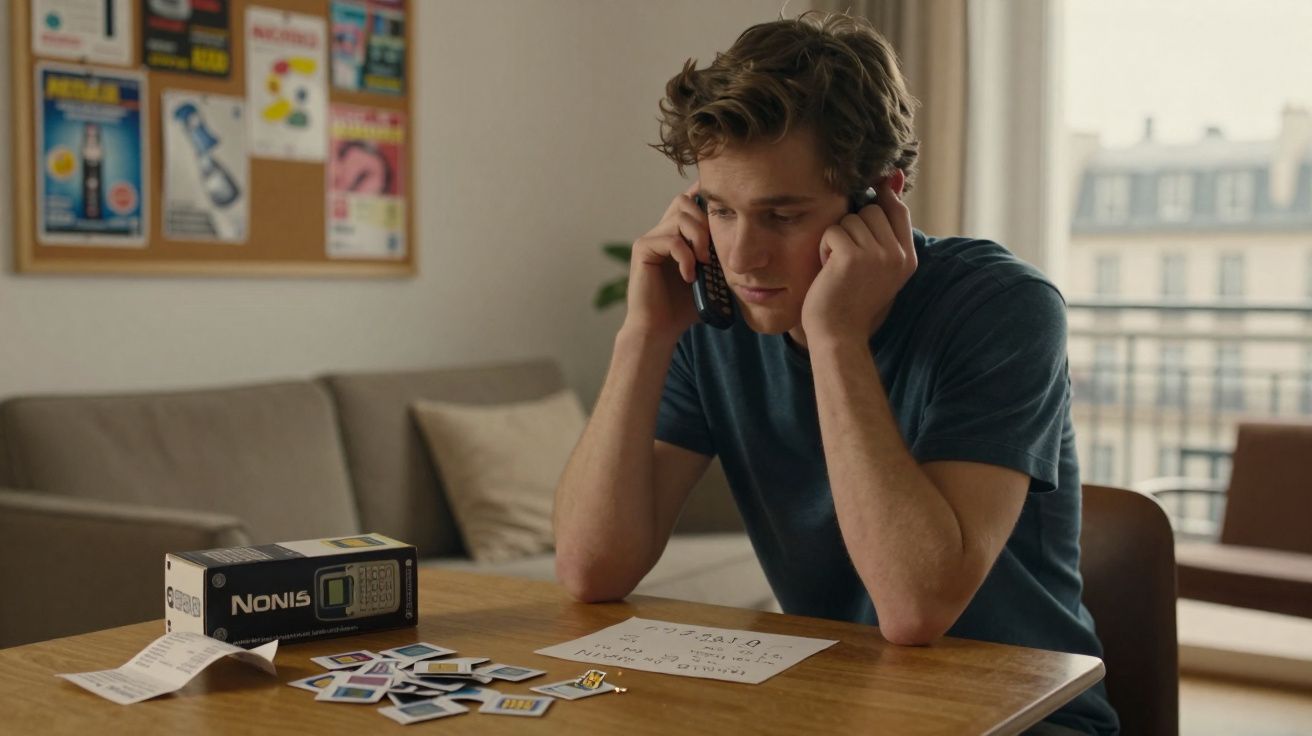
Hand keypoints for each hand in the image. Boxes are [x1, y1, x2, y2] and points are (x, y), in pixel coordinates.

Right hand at [622, 181, 709, 343]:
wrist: (661, 329)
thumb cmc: (686, 306)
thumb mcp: (713, 278)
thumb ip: (722, 257)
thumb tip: (751, 244)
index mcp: (678, 234)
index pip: (690, 201)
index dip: (704, 195)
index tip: (724, 201)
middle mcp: (662, 231)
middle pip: (684, 202)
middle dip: (705, 222)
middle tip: (712, 252)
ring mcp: (651, 238)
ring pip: (679, 217)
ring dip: (698, 238)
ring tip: (703, 263)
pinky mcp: (642, 249)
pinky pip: (670, 240)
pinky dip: (685, 257)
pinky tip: (689, 276)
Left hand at [800, 172, 915, 347]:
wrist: (838, 335)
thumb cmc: (852, 300)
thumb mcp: (878, 265)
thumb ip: (887, 228)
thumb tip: (894, 177)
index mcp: (908, 258)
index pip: (898, 210)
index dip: (881, 197)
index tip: (867, 196)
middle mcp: (898, 255)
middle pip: (873, 209)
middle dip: (853, 226)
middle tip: (847, 257)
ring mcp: (878, 255)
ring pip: (851, 219)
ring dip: (838, 238)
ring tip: (838, 266)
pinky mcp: (852, 257)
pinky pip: (833, 231)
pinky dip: (824, 248)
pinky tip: (828, 270)